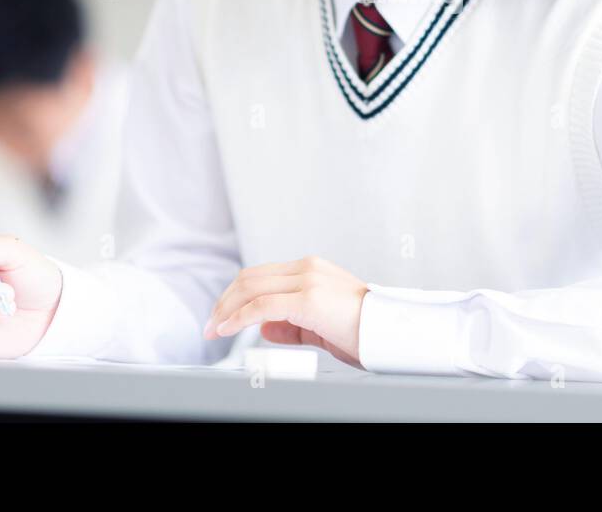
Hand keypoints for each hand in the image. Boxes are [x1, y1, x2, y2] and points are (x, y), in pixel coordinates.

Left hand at [203, 256, 368, 368]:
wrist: (390, 333)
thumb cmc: (363, 331)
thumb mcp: (321, 326)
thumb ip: (292, 325)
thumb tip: (264, 328)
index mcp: (312, 269)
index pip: (262, 275)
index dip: (236, 295)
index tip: (221, 316)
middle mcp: (307, 268)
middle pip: (250, 278)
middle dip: (224, 302)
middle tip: (210, 325)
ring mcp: (308, 281)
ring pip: (251, 288)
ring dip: (226, 310)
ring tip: (213, 329)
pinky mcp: (307, 300)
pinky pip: (261, 306)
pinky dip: (238, 318)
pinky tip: (227, 329)